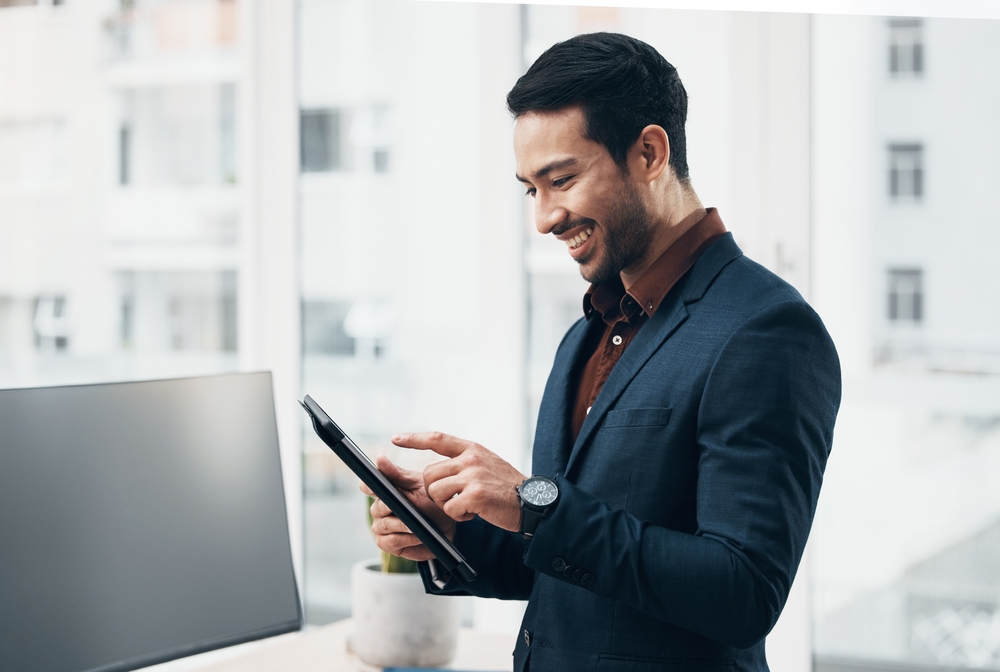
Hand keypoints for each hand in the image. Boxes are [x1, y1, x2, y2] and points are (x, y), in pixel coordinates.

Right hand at [359, 454, 456, 561]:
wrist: (448, 526)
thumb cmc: (433, 502)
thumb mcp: (418, 485)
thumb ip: (397, 474)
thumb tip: (379, 458)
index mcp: (386, 491)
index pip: (369, 486)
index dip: (369, 486)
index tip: (371, 487)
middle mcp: (380, 509)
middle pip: (377, 508)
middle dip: (391, 508)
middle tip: (406, 507)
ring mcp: (382, 527)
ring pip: (383, 526)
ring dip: (401, 525)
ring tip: (417, 524)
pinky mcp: (388, 544)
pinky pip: (389, 541)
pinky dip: (404, 538)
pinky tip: (417, 535)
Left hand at [392, 431, 526, 532]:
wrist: (532, 502)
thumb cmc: (507, 487)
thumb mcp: (487, 464)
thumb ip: (464, 462)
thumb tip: (436, 472)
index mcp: (472, 449)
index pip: (437, 438)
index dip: (414, 439)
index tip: (395, 438)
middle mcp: (470, 459)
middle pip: (429, 475)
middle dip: (437, 492)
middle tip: (456, 499)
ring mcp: (473, 476)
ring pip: (436, 492)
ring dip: (448, 505)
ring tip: (468, 506)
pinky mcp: (475, 495)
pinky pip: (450, 508)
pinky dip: (459, 516)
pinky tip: (474, 514)